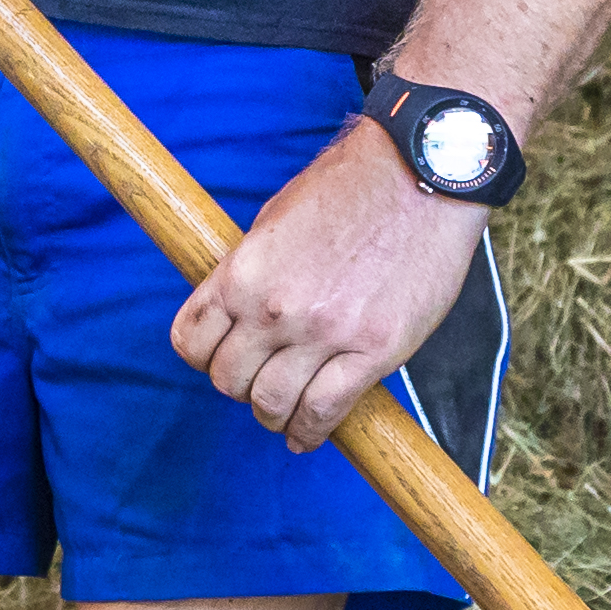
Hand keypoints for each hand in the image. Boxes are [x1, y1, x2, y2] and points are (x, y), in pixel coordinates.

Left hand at [168, 121, 481, 450]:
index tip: (220, 359)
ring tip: (285, 413)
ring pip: (272, 404)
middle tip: (260, 383)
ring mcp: (324, 333)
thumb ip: (251, 270)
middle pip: (228, 381)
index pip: (190, 341)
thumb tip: (237, 310)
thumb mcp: (275, 219)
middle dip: (240, 387)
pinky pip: (325, 410)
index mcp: (242, 272)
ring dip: (273, 415)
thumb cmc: (349, 188)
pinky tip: (308, 434)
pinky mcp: (373, 350)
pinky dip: (310, 431)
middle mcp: (274, 309)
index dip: (203, 357)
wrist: (420, 175)